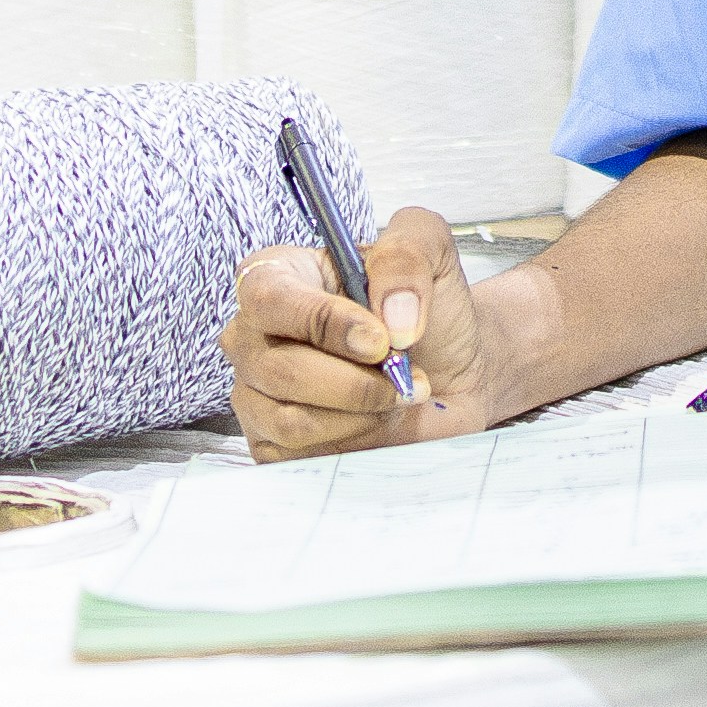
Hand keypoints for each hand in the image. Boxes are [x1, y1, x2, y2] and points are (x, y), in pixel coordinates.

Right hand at [222, 205, 523, 457]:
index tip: (380, 341)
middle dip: (356, 382)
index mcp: (278, 276)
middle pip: (280, 370)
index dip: (323, 322)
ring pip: (292, 420)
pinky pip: (301, 456)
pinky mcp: (273, 444)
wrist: (452, 372)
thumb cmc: (427, 312)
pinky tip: (375, 421)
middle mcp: (255, 335)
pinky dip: (352, 443)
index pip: (269, 299)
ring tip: (394, 394)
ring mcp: (257, 393)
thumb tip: (390, 316)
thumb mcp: (429, 250)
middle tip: (403, 374)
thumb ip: (407, 257)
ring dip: (360, 413)